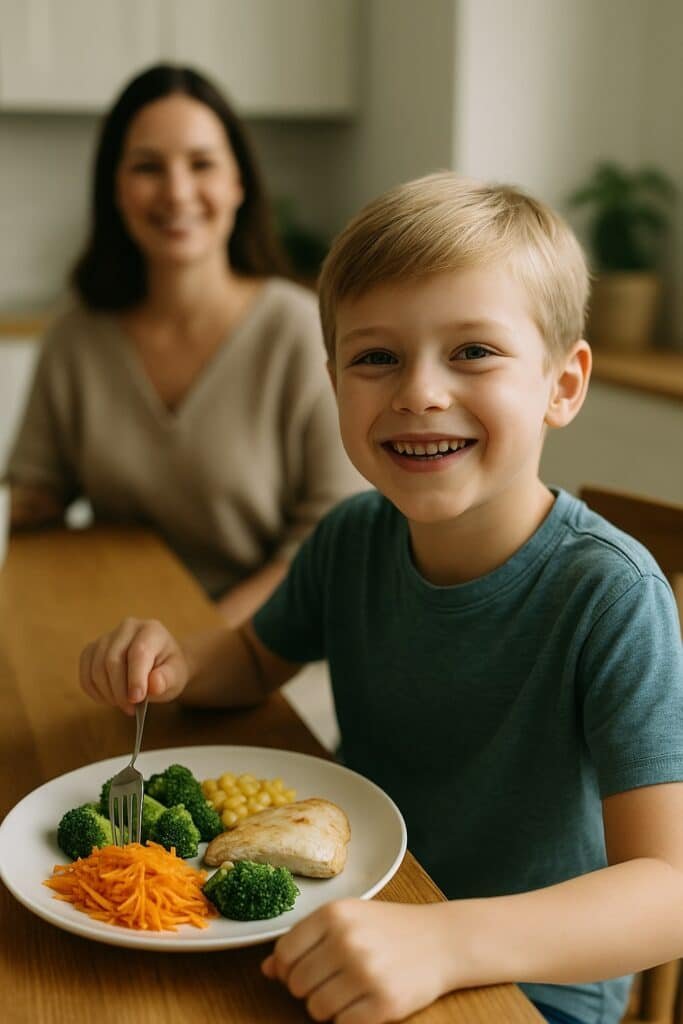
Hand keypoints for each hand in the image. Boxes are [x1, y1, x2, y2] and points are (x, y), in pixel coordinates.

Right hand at [79, 618, 188, 714]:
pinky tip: (108, 698)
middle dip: (119, 690)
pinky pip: (85, 672)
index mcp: (151, 630)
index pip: (138, 652)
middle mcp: (127, 628)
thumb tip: (154, 685)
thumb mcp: (176, 676)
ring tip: (123, 704)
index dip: (135, 678)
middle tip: (130, 708)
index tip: (137, 699)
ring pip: (96, 667)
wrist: (159, 663)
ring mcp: (106, 637)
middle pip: (112, 660)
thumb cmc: (169, 669)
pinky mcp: (92, 649)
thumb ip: (167, 679)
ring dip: (107, 692)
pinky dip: (93, 690)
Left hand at [261, 899, 449, 1023]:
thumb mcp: (347, 919)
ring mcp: (366, 972)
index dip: (288, 968)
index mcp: (334, 914)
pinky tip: (365, 1002)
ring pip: (315, 1009)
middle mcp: (347, 940)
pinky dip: (349, 1019)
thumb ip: (305, 940)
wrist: (442, 940)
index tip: (305, 968)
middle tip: (335, 978)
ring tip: (351, 990)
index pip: (283, 954)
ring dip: (328, 1007)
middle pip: (296, 984)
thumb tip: (266, 969)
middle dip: (310, 988)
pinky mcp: (383, 1003)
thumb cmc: (388, 928)